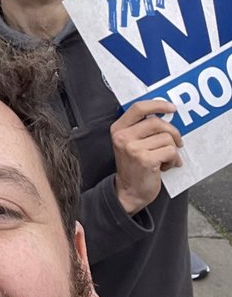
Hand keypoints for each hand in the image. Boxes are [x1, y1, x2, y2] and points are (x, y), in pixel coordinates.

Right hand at [110, 99, 182, 214]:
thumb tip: (166, 115)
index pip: (138, 108)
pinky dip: (173, 160)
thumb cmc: (133, 166)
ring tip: (166, 159)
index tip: (172, 108)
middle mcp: (123, 137)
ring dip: (172, 150)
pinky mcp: (146, 160)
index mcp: (118, 129)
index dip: (158, 104)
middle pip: (157, 122)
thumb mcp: (129, 143)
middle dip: (173, 132)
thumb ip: (141, 128)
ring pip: (167, 138)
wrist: (128, 191)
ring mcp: (133, 148)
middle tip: (177, 142)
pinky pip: (170, 152)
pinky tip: (166, 166)